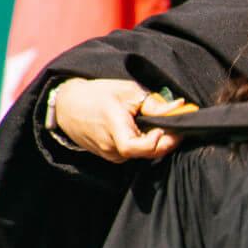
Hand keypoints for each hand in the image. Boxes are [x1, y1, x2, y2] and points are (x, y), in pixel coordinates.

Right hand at [51, 76, 183, 162]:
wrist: (68, 105)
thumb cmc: (97, 95)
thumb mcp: (128, 91)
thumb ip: (154, 104)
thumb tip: (179, 108)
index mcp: (114, 130)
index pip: (139, 148)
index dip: (158, 141)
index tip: (169, 127)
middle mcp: (111, 148)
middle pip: (147, 153)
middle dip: (166, 141)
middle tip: (176, 125)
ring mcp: (110, 155)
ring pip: (142, 154)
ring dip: (154, 141)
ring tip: (157, 123)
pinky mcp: (111, 156)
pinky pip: (134, 153)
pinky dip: (143, 142)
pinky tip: (142, 129)